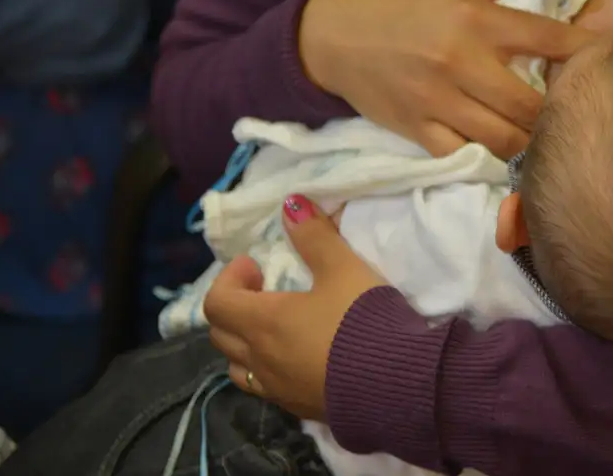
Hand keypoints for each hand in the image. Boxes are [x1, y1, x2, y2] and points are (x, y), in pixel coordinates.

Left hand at [203, 194, 382, 419]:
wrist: (394, 382)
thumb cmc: (362, 320)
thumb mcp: (344, 268)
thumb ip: (315, 236)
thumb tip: (290, 204)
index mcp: (263, 322)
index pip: (217, 302)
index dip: (229, 278)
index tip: (256, 265)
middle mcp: (260, 359)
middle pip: (221, 335)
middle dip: (234, 308)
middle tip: (263, 290)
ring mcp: (277, 389)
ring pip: (238, 368)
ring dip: (245, 344)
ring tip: (274, 329)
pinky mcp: (299, 408)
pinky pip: (266, 388)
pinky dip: (269, 369)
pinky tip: (300, 358)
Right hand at [300, 0, 591, 158]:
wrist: (328, 34)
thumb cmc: (395, 2)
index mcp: (475, 19)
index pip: (549, 39)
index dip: (588, 54)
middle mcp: (460, 62)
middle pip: (532, 105)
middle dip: (561, 116)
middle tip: (579, 117)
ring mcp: (438, 101)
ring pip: (504, 139)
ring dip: (531, 143)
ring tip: (547, 141)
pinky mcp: (416, 130)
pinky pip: (465, 156)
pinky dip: (489, 158)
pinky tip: (504, 154)